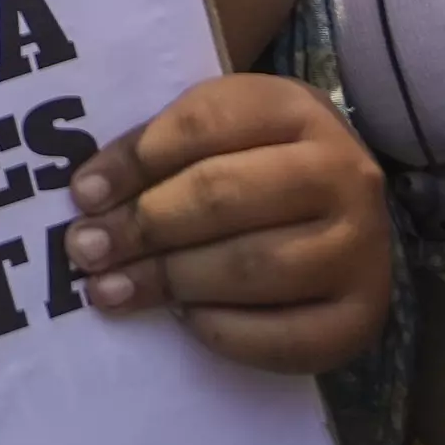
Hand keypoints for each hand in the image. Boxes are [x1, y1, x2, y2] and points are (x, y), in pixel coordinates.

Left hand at [61, 74, 394, 372]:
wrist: (338, 209)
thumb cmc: (253, 162)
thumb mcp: (214, 130)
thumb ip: (154, 151)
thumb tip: (90, 199)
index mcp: (296, 109)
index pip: (205, 123)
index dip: (135, 160)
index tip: (82, 195)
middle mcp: (344, 172)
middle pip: (225, 196)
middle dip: (143, 226)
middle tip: (86, 251)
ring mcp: (362, 247)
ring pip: (253, 266)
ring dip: (171, 281)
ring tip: (112, 290)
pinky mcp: (362, 316)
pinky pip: (286, 336)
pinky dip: (224, 331)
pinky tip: (182, 321)